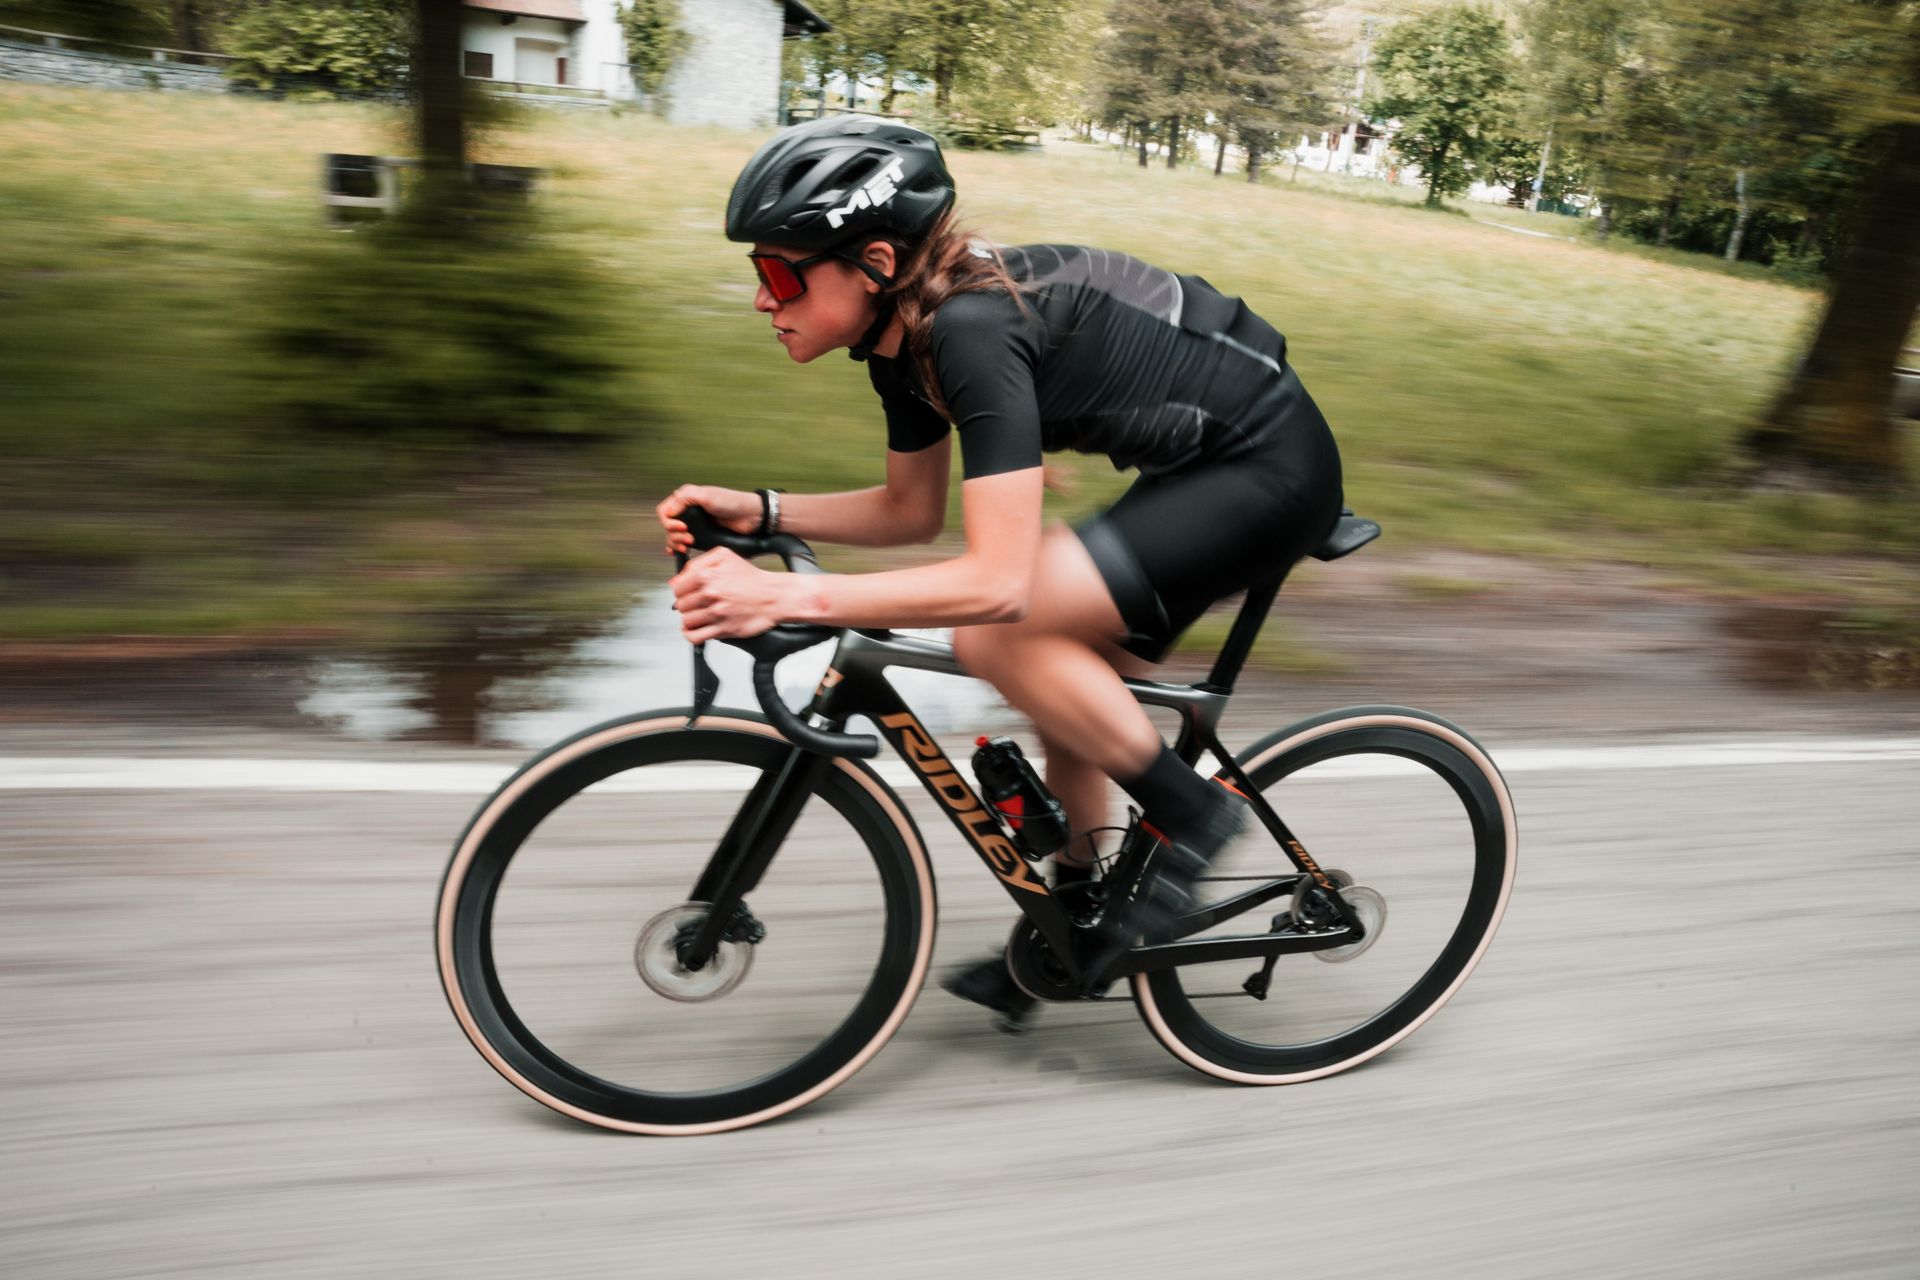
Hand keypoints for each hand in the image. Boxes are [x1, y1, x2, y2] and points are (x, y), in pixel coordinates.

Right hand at [655, 484, 762, 556]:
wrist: (751, 517)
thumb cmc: (732, 502)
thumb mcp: (707, 495)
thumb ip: (686, 498)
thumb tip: (670, 512)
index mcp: (687, 498)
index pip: (665, 511)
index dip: (669, 522)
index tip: (682, 527)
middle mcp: (688, 511)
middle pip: (668, 526)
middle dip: (674, 534)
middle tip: (689, 538)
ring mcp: (695, 524)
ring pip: (674, 535)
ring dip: (676, 542)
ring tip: (688, 545)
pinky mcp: (701, 535)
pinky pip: (683, 541)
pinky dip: (678, 547)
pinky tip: (678, 552)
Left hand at [669, 546, 793, 643]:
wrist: (773, 596)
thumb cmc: (751, 578)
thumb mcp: (725, 556)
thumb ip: (697, 563)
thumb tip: (677, 579)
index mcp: (707, 576)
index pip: (677, 588)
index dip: (682, 590)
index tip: (688, 592)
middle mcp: (710, 595)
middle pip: (681, 605)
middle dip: (687, 604)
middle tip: (698, 603)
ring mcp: (716, 614)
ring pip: (686, 621)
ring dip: (691, 619)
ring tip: (700, 615)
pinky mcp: (723, 629)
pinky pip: (695, 637)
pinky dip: (691, 635)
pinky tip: (697, 629)